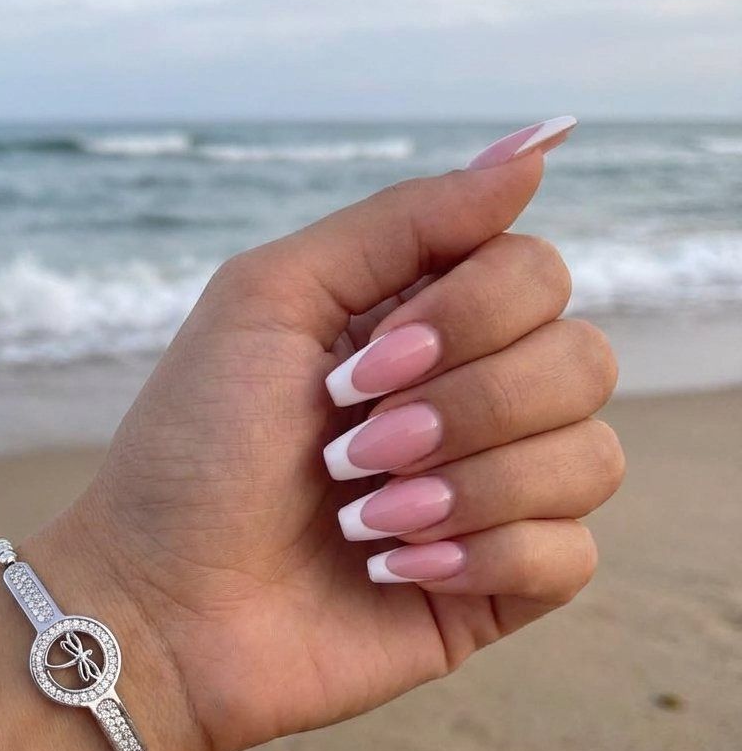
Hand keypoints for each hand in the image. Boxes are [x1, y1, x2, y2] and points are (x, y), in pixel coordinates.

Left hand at [57, 146, 622, 750]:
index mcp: (423, 327)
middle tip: (349, 450)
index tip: (353, 370)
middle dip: (463, 408)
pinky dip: (483, 558)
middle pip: (582, 361)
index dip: (469, 316)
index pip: (537, 274)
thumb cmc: (194, 450)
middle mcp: (469, 402)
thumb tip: (538, 147)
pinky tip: (392, 569)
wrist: (161, 603)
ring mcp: (488, 498)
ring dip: (468, 487)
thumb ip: (402, 221)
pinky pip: (572, 555)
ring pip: (590, 458)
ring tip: (361, 518)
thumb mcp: (270, 299)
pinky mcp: (494, 586)